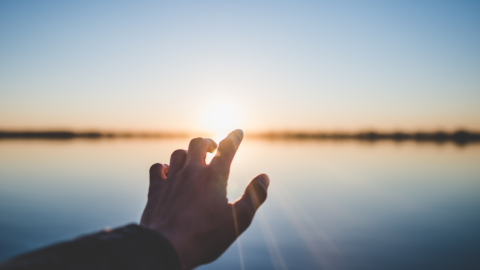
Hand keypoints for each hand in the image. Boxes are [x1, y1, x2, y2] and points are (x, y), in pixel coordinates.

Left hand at [140, 129, 269, 269]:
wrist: (167, 248)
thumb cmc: (206, 236)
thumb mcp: (239, 220)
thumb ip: (254, 196)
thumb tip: (264, 177)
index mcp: (213, 177)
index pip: (226, 148)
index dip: (234, 138)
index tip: (238, 132)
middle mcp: (191, 172)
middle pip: (198, 143)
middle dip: (208, 142)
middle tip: (213, 148)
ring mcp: (171, 179)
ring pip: (178, 153)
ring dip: (187, 154)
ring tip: (193, 160)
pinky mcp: (156, 190)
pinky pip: (157, 168)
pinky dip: (164, 167)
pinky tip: (168, 172)